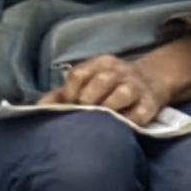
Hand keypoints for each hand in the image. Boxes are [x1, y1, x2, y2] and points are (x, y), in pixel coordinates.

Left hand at [46, 38, 190, 122]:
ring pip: (122, 93)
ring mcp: (137, 86)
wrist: (152, 80)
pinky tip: (120, 127)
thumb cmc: (110, 86)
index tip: (70, 105)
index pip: (80, 73)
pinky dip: (129, 121)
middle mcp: (120, 71)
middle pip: (102, 80)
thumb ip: (62, 95)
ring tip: (102, 121)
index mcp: (101, 63)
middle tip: (84, 116)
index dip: (71, 92)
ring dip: (109, 109)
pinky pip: (140, 113)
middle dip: (89, 100)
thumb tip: (38, 108)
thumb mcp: (88, 82)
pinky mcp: (151, 103)